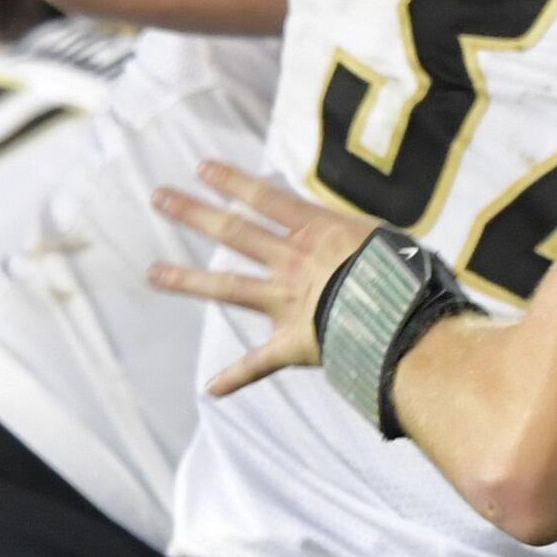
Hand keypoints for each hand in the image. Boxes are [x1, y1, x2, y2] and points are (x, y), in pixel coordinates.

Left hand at [151, 158, 383, 396]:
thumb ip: (353, 235)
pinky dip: (237, 377)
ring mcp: (287, 301)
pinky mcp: (292, 342)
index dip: (232, 182)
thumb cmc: (403, 269)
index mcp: (316, 231)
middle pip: (234, 232)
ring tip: (152, 274)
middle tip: (159, 197)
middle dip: (194, 213)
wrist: (404, 313)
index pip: (264, 198)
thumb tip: (352, 233)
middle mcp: (292, 262)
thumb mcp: (380, 237)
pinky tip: (211, 389)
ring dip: (188, 280)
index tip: (201, 168)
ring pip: (229, 288)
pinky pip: (260, 362)